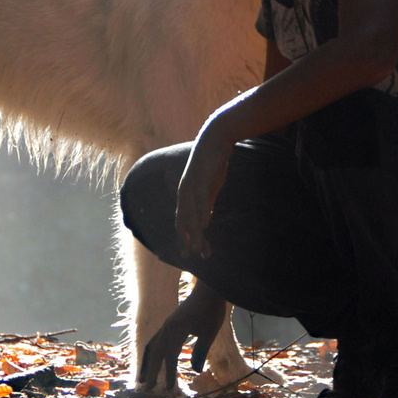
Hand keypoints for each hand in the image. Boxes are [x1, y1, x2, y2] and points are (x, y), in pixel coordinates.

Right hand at [137, 280, 230, 388]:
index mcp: (176, 329)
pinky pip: (157, 339)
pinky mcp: (170, 323)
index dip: (169, 372)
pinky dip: (153, 352)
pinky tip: (155, 359)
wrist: (208, 289)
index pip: (170, 355)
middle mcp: (167, 326)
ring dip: (148, 361)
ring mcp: (167, 324)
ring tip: (144, 376)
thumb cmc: (211, 309)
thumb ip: (201, 350)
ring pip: (153, 345)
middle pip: (155, 351)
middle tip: (148, 387)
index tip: (169, 389)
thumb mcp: (210, 331)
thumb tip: (195, 370)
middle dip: (152, 370)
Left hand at [175, 127, 233, 259]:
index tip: (188, 254)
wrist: (215, 140)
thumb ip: (206, 204)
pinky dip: (201, 213)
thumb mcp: (209, 189)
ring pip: (190, 213)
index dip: (184, 238)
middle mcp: (184, 192)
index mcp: (186, 195)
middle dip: (185, 240)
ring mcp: (191, 186)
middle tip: (187, 257)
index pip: (183, 221)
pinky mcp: (201, 179)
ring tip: (197, 247)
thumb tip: (204, 221)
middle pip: (182, 221)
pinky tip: (204, 225)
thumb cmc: (213, 164)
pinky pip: (200, 200)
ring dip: (193, 232)